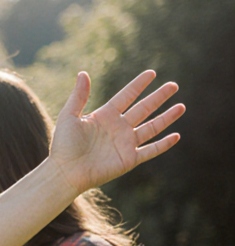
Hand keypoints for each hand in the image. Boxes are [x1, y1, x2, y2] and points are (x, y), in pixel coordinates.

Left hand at [48, 70, 183, 194]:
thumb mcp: (69, 116)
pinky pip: (151, 150)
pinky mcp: (129, 159)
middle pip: (144, 108)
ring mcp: (125, 143)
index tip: (152, 73)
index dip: (139, 85)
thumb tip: (83, 73)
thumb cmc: (64, 145)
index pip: (126, 96)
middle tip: (173, 85)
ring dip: (166, 117)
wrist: (65, 172)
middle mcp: (118, 127)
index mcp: (105, 116)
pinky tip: (176, 136)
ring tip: (182, 106)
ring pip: (151, 127)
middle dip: (159, 97)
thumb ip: (79, 96)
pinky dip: (163, 144)